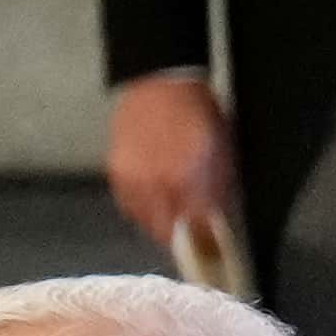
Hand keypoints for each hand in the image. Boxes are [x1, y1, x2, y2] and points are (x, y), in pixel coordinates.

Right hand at [100, 68, 243, 272]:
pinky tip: (152, 198)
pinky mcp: (114, 171)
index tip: (209, 252)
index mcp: (186, 181)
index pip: (193, 231)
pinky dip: (141, 207)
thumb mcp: (222, 155)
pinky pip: (127, 203)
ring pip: (143, 220)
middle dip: (179, 238)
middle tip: (191, 236)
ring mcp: (130, 179)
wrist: (160, 84)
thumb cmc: (200, 117)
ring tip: (171, 215)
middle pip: (164, 231)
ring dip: (158, 223)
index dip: (202, 245)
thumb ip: (216, 193)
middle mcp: (154, 185)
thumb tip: (214, 224)